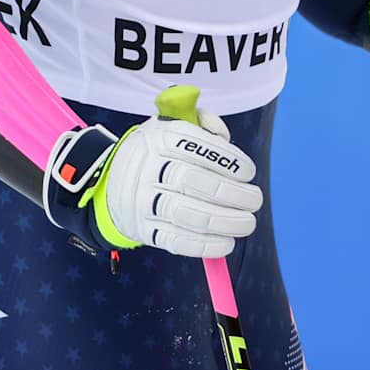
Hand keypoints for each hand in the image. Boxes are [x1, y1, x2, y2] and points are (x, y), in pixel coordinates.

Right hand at [45, 96, 261, 257]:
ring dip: (222, 222)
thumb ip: (202, 123)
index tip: (248, 172)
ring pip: (185, 214)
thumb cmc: (159, 153)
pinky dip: (204, 246)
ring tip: (247, 223)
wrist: (114, 183)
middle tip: (255, 200)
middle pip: (190, 180)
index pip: (193, 146)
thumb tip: (224, 137)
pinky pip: (174, 240)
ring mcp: (142, 200)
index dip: (225, 160)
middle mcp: (146, 167)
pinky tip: (226, 243)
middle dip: (230, 193)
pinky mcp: (142, 229)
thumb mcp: (172, 126)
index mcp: (157, 137)